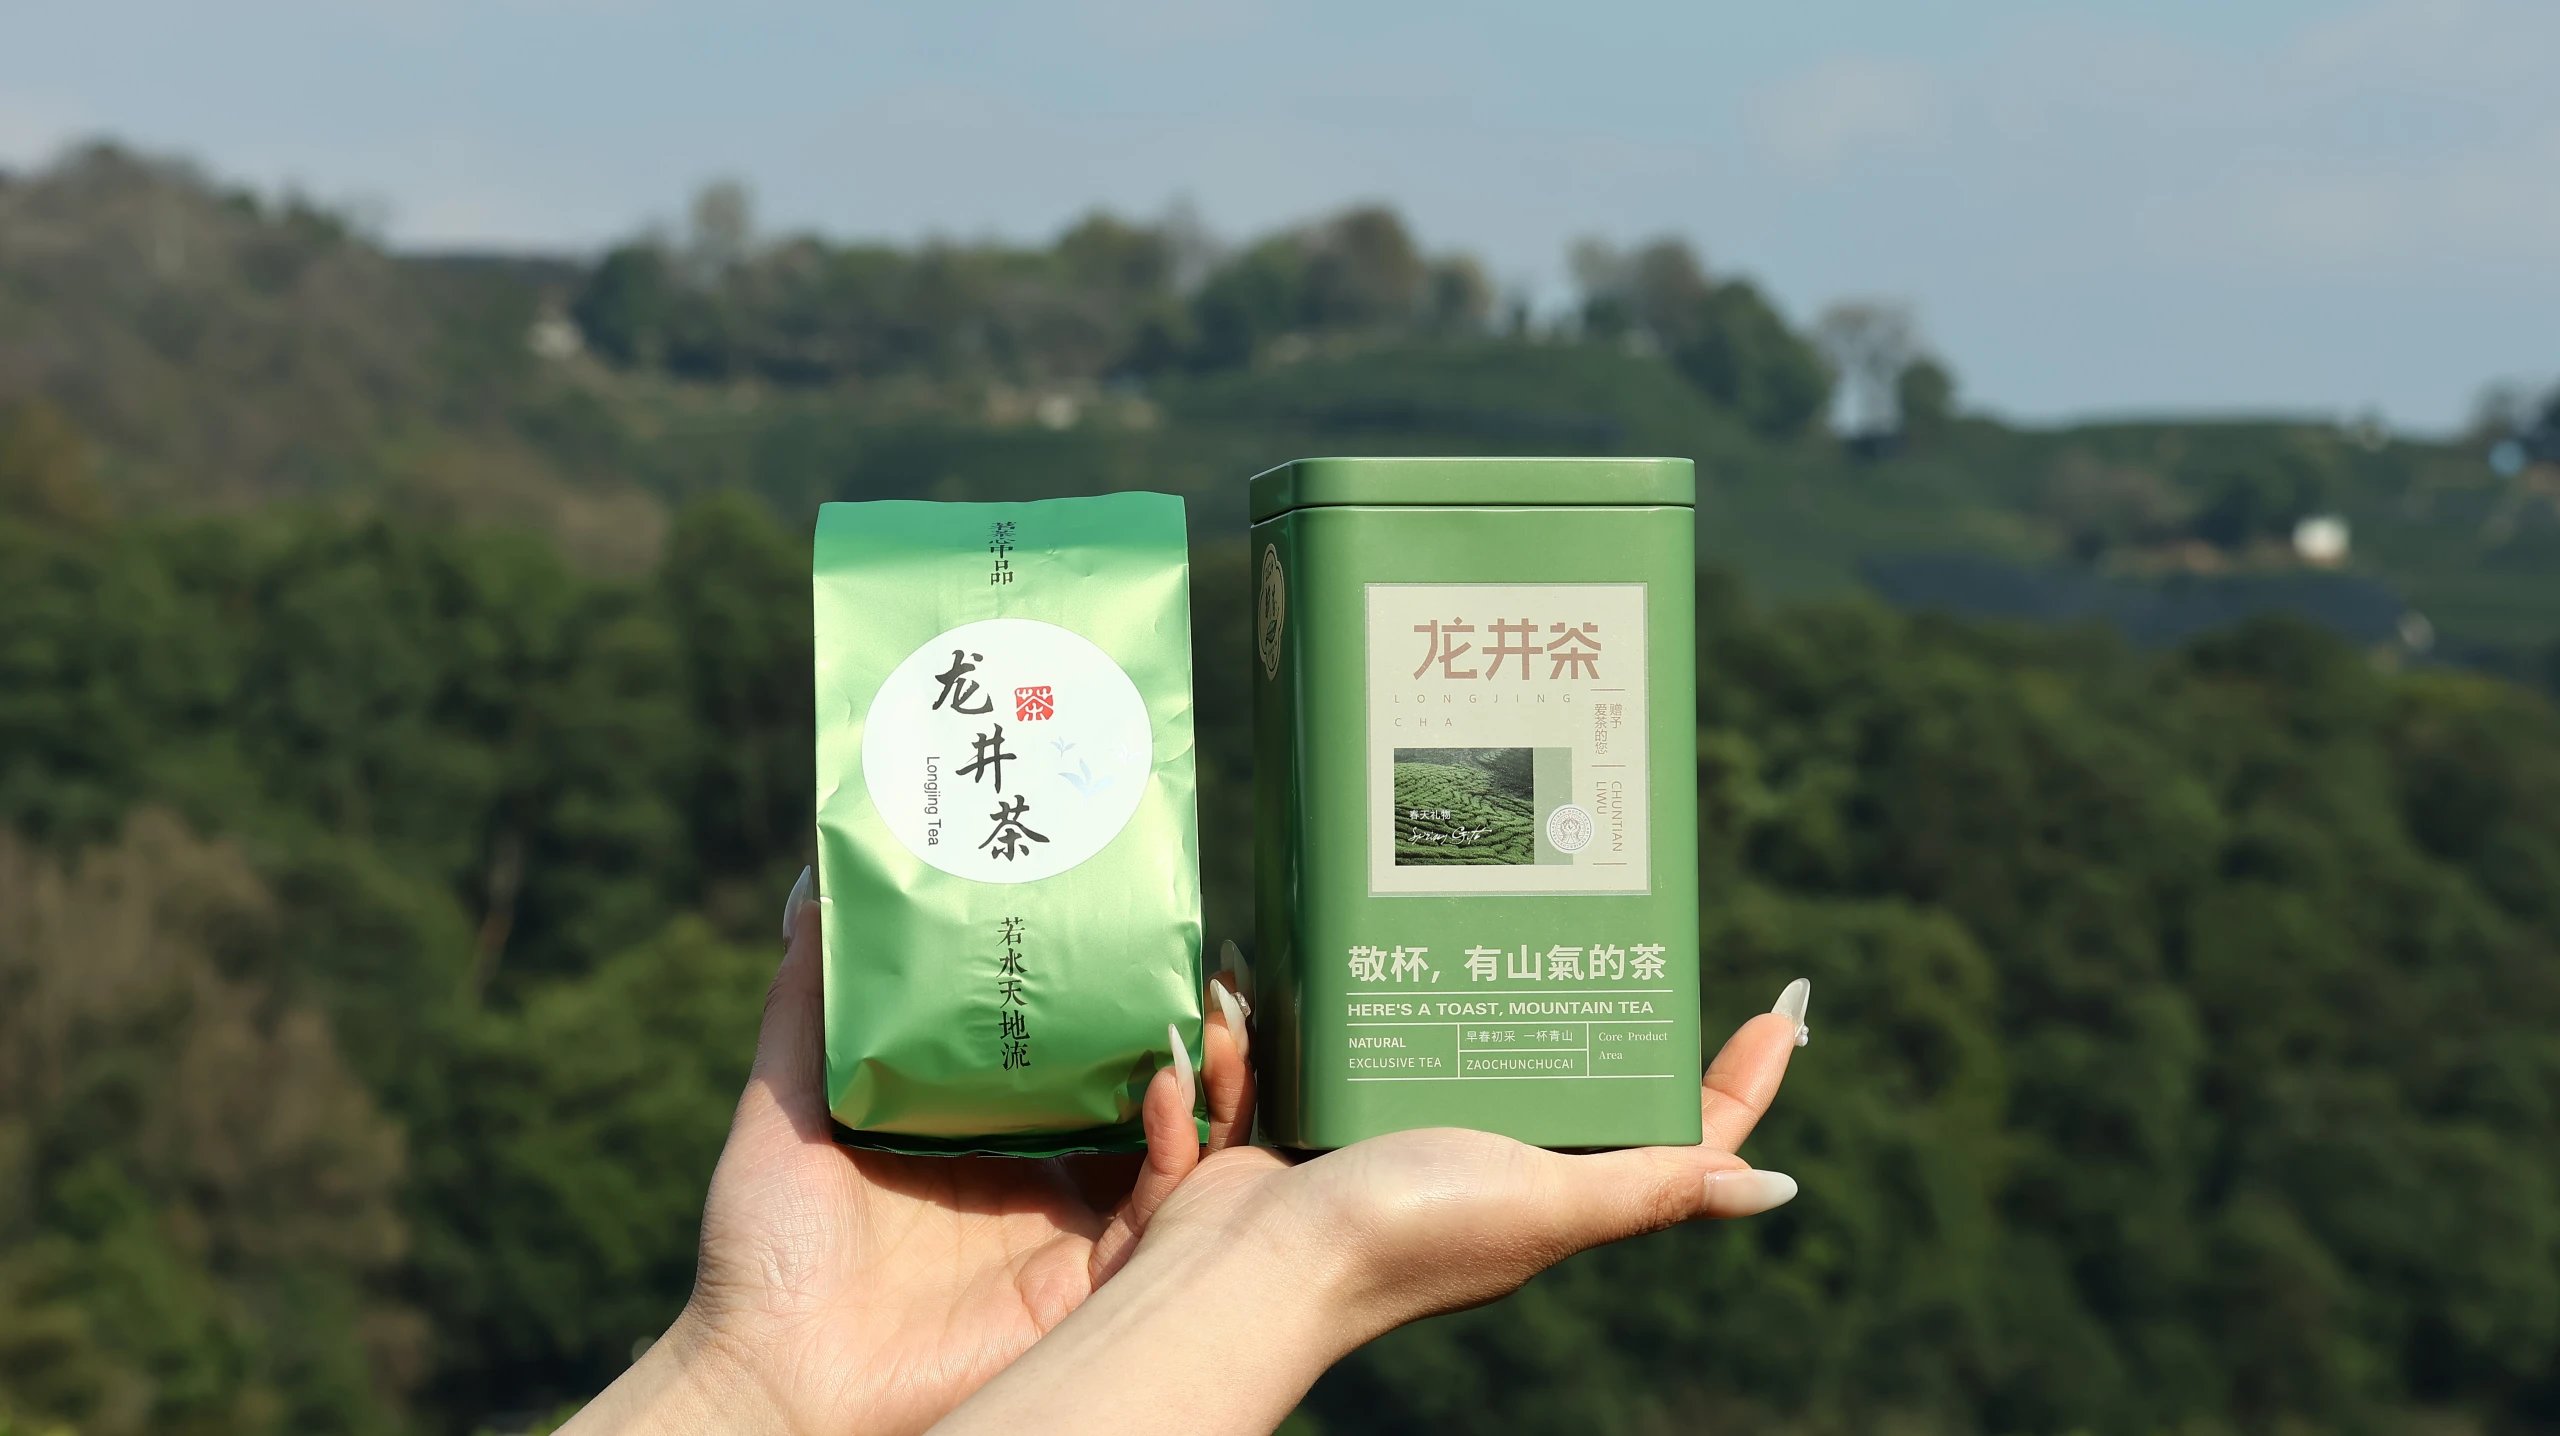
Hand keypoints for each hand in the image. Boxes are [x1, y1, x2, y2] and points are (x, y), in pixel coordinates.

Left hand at [565, 870, 1255, 1435]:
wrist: (769, 1371)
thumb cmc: (766, 1246)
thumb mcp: (785, 1097)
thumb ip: (809, 998)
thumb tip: (814, 883)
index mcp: (993, 1123)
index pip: (1087, 1041)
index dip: (1131, 988)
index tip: (1155, 925)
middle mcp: (1047, 1169)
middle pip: (1157, 1084)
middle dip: (1202, 1024)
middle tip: (1217, 966)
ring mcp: (1075, 1225)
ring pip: (1187, 1142)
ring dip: (1217, 1073)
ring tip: (1217, 1015)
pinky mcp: (1089, 1283)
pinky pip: (1165, 1209)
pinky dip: (1182, 1145)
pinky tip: (1166, 1087)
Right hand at [932, 978, 1811, 1435]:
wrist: (1251, 1262)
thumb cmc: (1405, 1236)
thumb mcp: (1544, 1204)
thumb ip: (1649, 1189)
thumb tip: (1778, 1187)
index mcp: (1563, 1178)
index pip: (1682, 1123)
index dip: (1741, 1070)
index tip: (1783, 1000)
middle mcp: (1502, 1148)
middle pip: (1576, 1049)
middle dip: (1593, 976)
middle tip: (1620, 894)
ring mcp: (1418, 1118)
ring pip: (1468, 1016)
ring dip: (1468, 960)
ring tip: (1492, 885)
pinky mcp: (1342, 1094)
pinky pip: (1366, 1016)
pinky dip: (1362, 979)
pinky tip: (1366, 925)